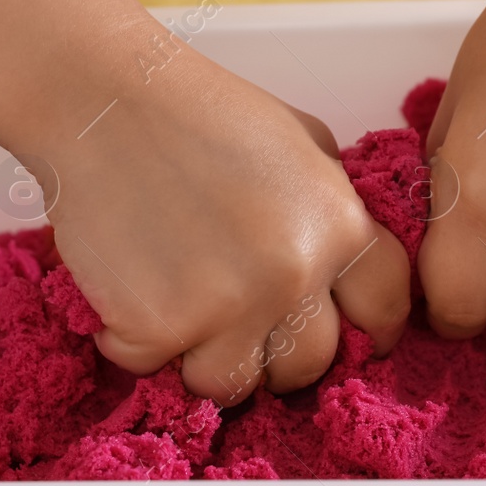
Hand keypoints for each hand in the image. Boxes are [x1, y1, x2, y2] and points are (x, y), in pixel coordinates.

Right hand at [39, 42, 410, 404]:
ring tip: (178, 310)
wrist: (101, 101)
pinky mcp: (156, 329)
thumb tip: (343, 273)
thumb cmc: (197, 111)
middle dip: (276, 353)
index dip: (368, 330)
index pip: (384, 309)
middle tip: (237, 322)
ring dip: (204, 359)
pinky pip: (150, 367)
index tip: (350, 339)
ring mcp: (225, 308)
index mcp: (337, 225)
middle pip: (307, 366)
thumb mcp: (300, 142)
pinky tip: (126, 288)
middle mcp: (292, 275)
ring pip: (231, 384)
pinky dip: (131, 340)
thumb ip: (331, 209)